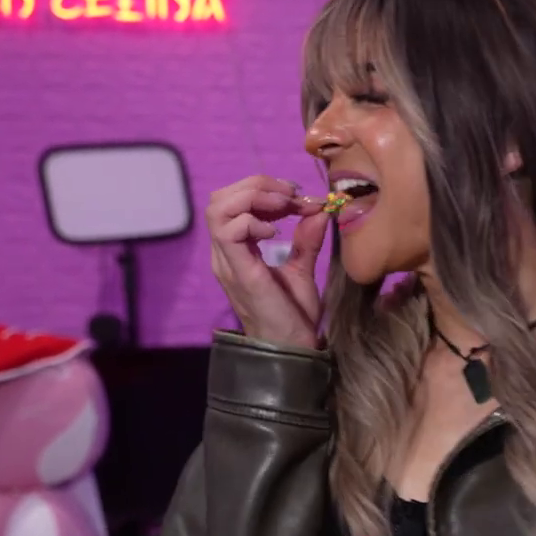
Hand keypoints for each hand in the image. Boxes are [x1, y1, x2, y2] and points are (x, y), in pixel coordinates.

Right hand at [204, 174, 328, 347]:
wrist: (291, 348)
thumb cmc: (292, 315)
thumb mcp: (301, 270)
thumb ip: (305, 240)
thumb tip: (318, 210)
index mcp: (237, 249)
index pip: (231, 201)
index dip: (263, 189)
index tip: (297, 196)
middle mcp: (225, 253)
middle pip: (220, 198)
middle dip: (257, 186)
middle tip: (291, 196)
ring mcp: (227, 262)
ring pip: (218, 208)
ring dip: (253, 197)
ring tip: (283, 208)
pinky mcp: (237, 272)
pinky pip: (229, 232)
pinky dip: (252, 221)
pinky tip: (275, 232)